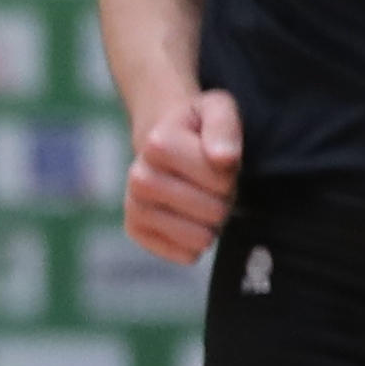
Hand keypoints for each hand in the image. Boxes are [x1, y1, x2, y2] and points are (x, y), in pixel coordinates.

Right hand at [126, 86, 242, 261]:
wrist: (163, 142)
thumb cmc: (197, 128)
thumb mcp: (217, 110)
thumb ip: (225, 128)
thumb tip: (223, 159)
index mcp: (157, 144)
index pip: (221, 180)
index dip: (231, 174)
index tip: (220, 161)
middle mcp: (139, 178)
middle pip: (213, 212)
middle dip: (223, 200)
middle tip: (214, 185)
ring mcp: (134, 206)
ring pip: (200, 238)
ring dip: (212, 224)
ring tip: (203, 202)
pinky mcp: (135, 230)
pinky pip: (185, 255)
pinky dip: (198, 243)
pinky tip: (191, 221)